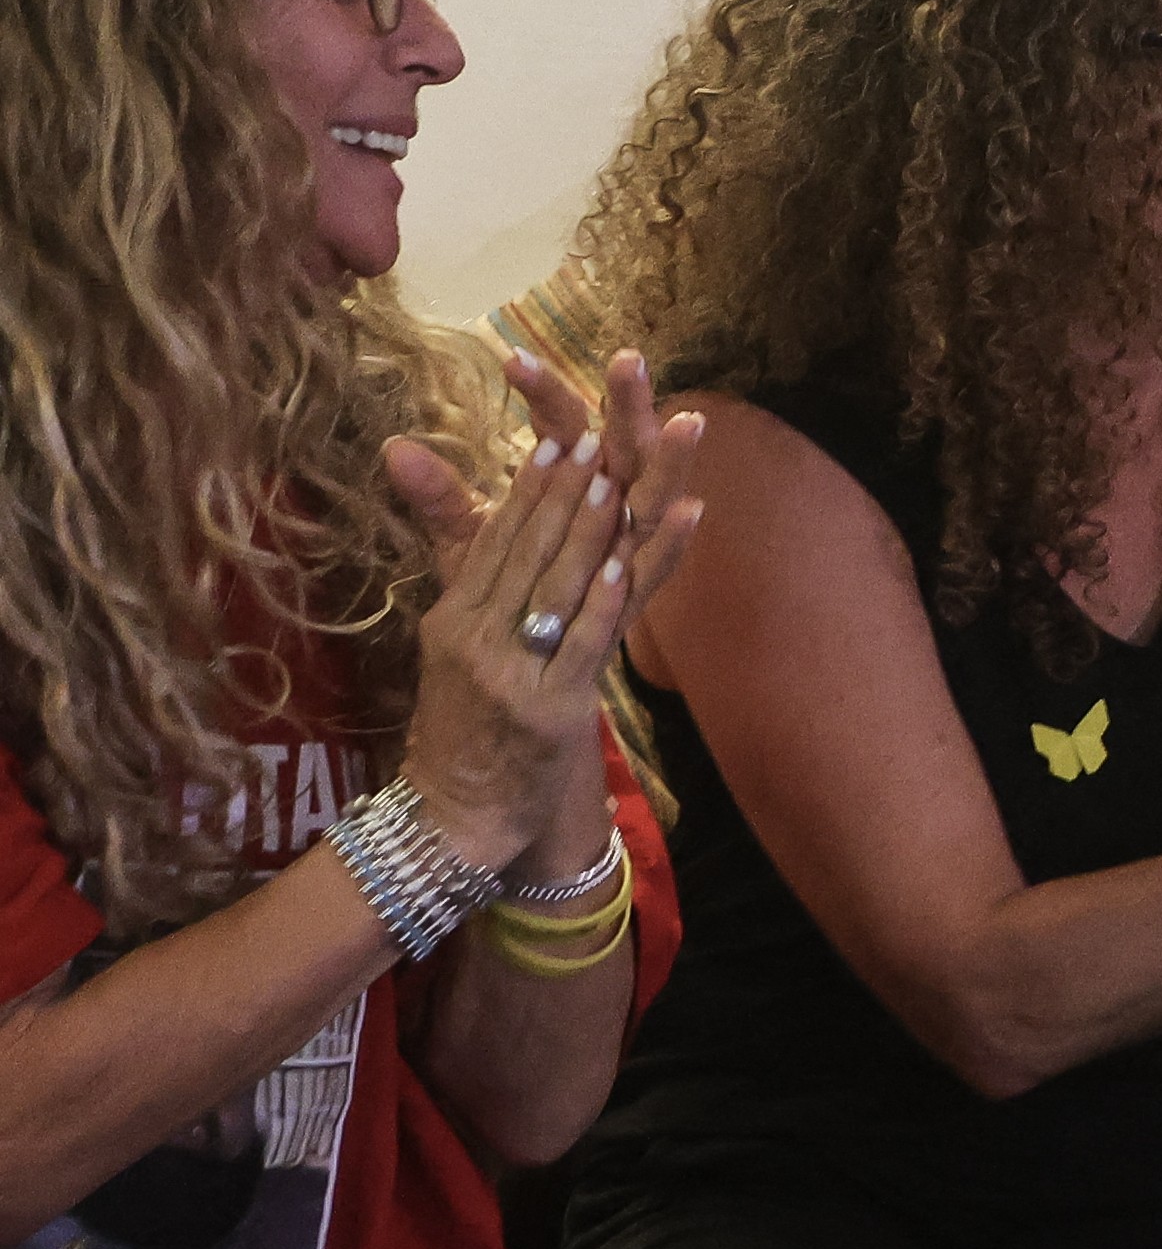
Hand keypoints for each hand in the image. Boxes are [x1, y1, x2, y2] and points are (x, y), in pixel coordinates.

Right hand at [384, 380, 705, 876]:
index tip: (560, 435)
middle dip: (563, 490)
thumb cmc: (463, 731)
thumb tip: (449, 549)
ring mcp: (509, 671)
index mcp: (452, 620)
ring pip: (553, 585)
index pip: (494, 539)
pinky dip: (603, 597)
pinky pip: (580, 641)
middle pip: (524, 551)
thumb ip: (463, 591)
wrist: (452, 817)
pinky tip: (626, 559)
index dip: (528, 487)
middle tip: (598, 432)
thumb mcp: (453, 652)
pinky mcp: (547, 707)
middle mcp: (475, 638)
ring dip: (588, 527)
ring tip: (619, 474)